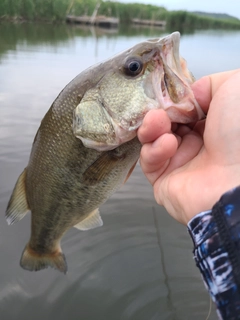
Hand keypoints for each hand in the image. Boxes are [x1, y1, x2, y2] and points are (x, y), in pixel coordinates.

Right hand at [137, 69, 239, 224]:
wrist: (236, 181)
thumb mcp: (235, 87)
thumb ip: (210, 83)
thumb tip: (190, 97)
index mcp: (215, 125)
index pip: (185, 109)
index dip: (174, 101)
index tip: (170, 95)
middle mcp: (199, 145)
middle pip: (166, 123)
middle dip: (160, 112)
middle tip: (161, 108)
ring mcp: (181, 164)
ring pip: (153, 140)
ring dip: (152, 127)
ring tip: (158, 122)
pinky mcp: (164, 181)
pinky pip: (149, 162)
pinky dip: (154, 149)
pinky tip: (167, 144)